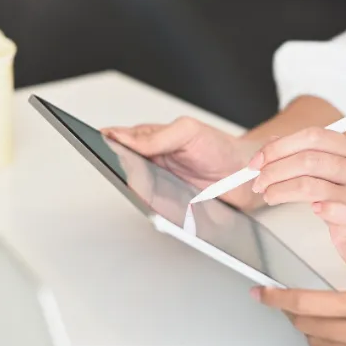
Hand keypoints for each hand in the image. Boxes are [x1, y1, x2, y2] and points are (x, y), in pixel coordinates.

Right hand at [103, 117, 262, 209]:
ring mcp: (161, 188)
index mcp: (149, 142)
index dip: (105, 147)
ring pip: (141, 197)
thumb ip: (156, 135)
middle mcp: (151, 166)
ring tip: (156, 193)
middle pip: (126, 175)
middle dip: (127, 177)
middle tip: (136, 176)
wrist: (247, 173)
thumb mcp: (188, 131)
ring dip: (145, 198)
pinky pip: (160, 214)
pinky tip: (169, 210)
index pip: (118, 145)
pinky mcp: (173, 209)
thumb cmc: (219, 147)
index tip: (98, 149)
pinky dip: (163, 214)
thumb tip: (122, 137)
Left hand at [249, 128, 345, 278]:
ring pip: (312, 183)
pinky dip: (310, 207)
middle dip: (274, 169)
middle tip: (257, 181)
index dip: (280, 146)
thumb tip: (271, 146)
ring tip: (269, 196)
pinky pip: (327, 208)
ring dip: (281, 190)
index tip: (258, 161)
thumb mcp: (340, 175)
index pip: (313, 136)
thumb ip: (311, 158)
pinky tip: (306, 210)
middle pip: (309, 158)